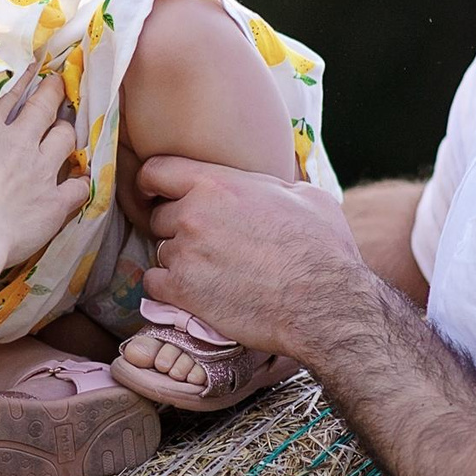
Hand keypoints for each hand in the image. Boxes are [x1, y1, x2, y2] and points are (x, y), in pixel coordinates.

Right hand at [0, 72, 85, 267]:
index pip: (11, 93)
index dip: (25, 79)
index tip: (36, 68)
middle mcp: (19, 141)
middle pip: (46, 106)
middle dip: (53, 93)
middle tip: (57, 86)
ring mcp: (41, 170)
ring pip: (67, 139)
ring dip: (66, 133)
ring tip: (66, 131)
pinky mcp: (55, 202)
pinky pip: (79, 186)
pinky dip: (80, 183)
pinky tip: (80, 182)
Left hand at [140, 156, 374, 360]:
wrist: (323, 303)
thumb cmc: (323, 249)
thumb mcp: (306, 196)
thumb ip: (274, 185)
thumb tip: (275, 185)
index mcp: (217, 184)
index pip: (156, 171)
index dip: (153, 184)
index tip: (157, 195)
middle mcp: (193, 214)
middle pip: (160, 217)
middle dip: (178, 229)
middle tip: (207, 244)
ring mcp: (184, 253)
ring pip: (162, 251)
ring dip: (180, 261)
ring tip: (213, 273)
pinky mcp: (181, 291)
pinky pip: (154, 284)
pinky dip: (169, 289)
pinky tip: (195, 293)